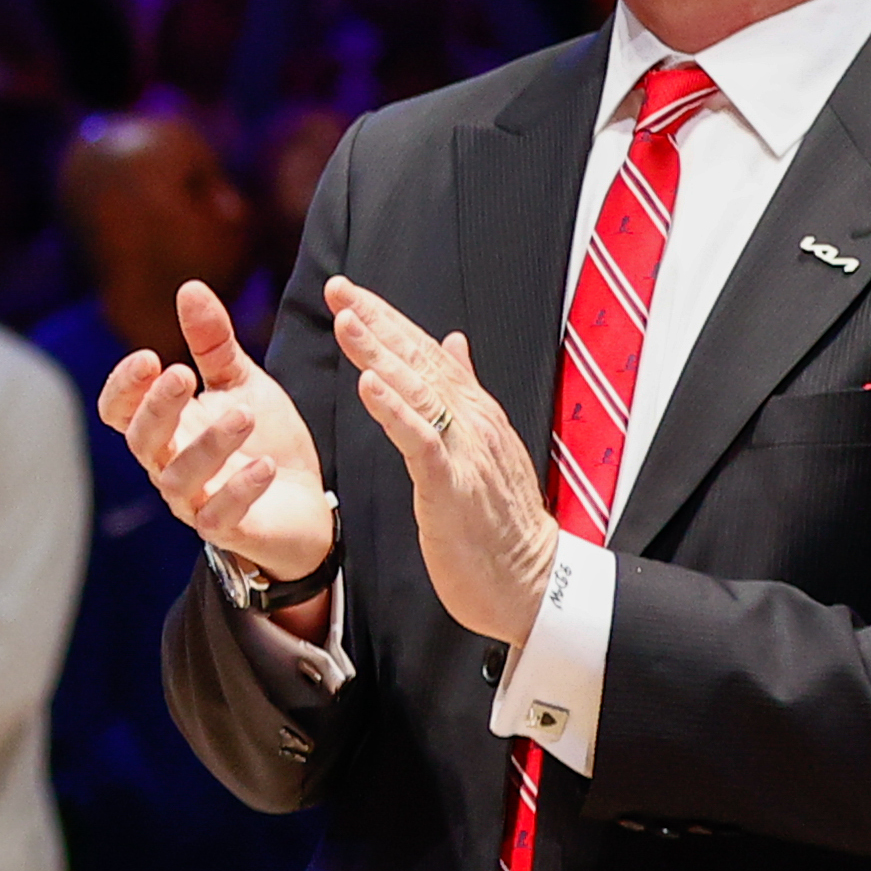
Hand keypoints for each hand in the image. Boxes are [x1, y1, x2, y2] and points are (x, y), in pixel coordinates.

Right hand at [98, 285, 336, 590]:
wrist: (305, 502)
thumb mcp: (241, 383)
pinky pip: (223, 514)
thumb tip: (190, 286)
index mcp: (164, 428)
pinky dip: (241, 490)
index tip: (149, 357)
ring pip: (180, 476)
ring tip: (243, 414)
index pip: (118, 410)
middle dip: (159, 407)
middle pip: (142, 439)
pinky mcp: (229, 529)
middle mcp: (168, 465)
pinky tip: (265, 465)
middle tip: (183, 373)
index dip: (124, 386)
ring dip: (209, 444)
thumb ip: (213, 343)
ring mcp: (195, 501)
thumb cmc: (263, 439)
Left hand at [329, 280, 558, 647]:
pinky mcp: (453, 485)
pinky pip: (420, 441)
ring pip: (417, 392)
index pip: (425, 353)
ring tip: (346, 321)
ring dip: (379, 353)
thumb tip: (453, 341)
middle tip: (338, 288)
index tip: (349, 291)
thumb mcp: (482, 444)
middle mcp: (472, 422)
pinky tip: (369, 386)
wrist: (531, 581)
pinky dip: (395, 411)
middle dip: (376, 322)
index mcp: (473, 412)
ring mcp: (465, 451)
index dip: (388, 319)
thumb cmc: (499, 519)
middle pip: (418, 361)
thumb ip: (465, 390)